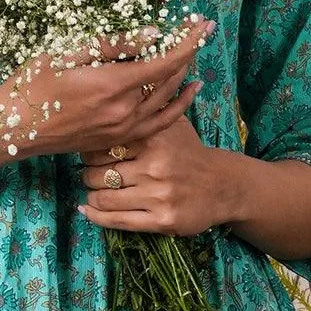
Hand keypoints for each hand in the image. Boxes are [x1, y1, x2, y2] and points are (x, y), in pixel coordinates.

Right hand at [0, 14, 216, 159]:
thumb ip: (112, 45)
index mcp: (113, 85)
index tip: (204, 25)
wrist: (13, 130)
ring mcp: (123, 129)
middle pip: (170, 80)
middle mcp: (125, 111)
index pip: (165, 62)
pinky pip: (159, 123)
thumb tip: (151, 35)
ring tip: (194, 56)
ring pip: (167, 101)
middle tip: (197, 31)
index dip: (188, 42)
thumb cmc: (32, 85)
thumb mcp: (67, 53)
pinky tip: (187, 94)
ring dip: (184, 77)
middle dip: (188, 53)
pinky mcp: (117, 139)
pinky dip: (178, 107)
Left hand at [76, 112, 225, 236]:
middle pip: (98, 174)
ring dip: (91, 197)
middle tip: (89, 175)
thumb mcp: (174, 124)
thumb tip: (125, 88)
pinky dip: (96, 217)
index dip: (88, 152)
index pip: (102, 146)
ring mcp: (158, 196)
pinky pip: (118, 221)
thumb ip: (149, 108)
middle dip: (87, 176)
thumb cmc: (190, 152)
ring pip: (104, 199)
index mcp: (153, 139)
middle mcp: (155, 167)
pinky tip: (87, 211)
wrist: (223, 186)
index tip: (88, 155)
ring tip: (92, 192)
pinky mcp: (161, 220)